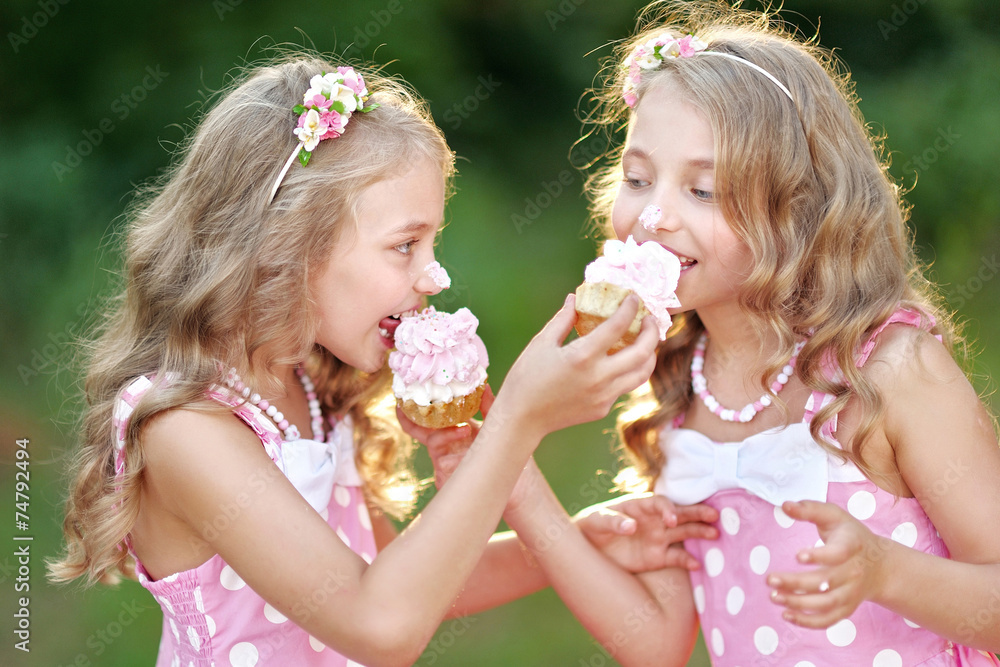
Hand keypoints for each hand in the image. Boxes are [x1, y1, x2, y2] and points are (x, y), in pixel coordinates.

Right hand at [397, 386, 495, 488]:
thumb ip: (488, 406)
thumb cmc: (505, 457)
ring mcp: (445, 461)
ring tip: (466, 430)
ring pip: (434, 442)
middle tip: (407, 405)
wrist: (518, 487)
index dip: (418, 406)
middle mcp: (446, 445)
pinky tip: (466, 456)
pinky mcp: (447, 478)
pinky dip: (454, 457)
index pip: (433, 417)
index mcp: (455, 430)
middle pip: (421, 429)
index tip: (407, 392)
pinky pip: (443, 464)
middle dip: (411, 417)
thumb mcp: (498, 427)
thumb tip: (483, 384)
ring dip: (446, 434)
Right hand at [494, 294, 658, 440]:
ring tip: (645, 342)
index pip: (617, 326)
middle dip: (652, 332)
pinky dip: (629, 370)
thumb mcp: (541, 343)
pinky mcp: (603, 409)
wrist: (522, 419)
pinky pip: (624, 387)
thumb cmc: (526, 377)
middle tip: (649, 320)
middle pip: (642, 352)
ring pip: (642, 373)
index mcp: (582, 356)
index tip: (632, 298)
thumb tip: (575, 299)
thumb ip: (563, 320)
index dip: (629, 308)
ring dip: (649, 354)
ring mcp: (604, 396)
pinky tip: (622, 361)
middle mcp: (599, 377)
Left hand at [575, 494, 719, 572]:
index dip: (668, 509)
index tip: (670, 520)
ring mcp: (658, 538)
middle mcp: (654, 520)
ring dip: (700, 533)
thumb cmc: (592, 526)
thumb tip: (631, 526)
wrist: (588, 548)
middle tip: (715, 516)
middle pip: (680, 514)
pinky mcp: (658, 557)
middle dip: (697, 513)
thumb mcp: (597, 520)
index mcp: (641, 506)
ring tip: (716, 535)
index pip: (661, 503)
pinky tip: (698, 565)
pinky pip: (677, 558)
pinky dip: (688, 561)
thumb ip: (613, 521)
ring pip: (684, 533)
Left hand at [767, 500, 889, 628]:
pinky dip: (808, 622)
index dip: (820, 556)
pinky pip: (829, 620)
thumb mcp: (834, 515)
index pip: (839, 554)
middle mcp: (854, 572)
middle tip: (769, 579)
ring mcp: (852, 593)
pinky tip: (786, 615)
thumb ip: (809, 509)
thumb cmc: (850, 535)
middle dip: (796, 583)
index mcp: (852, 546)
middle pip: (826, 583)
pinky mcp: (847, 608)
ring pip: (825, 604)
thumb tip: (785, 505)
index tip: (797, 556)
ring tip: (773, 596)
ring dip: (798, 603)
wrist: (881, 564)